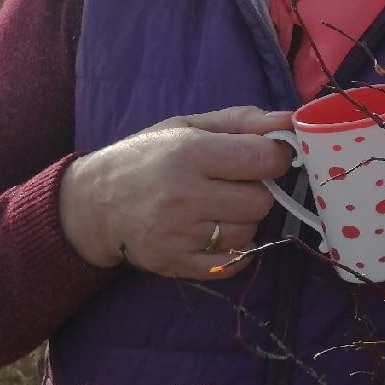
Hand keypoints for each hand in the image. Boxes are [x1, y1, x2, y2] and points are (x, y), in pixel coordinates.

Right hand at [59, 106, 294, 278]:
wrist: (93, 202)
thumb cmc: (148, 156)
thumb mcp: (189, 125)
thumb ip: (243, 121)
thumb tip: (291, 120)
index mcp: (189, 153)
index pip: (265, 160)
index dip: (275, 157)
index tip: (264, 157)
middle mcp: (183, 195)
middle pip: (260, 201)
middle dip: (257, 191)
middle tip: (234, 184)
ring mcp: (177, 234)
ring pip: (249, 232)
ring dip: (244, 220)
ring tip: (219, 206)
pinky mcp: (174, 264)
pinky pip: (231, 264)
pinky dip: (234, 250)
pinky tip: (215, 232)